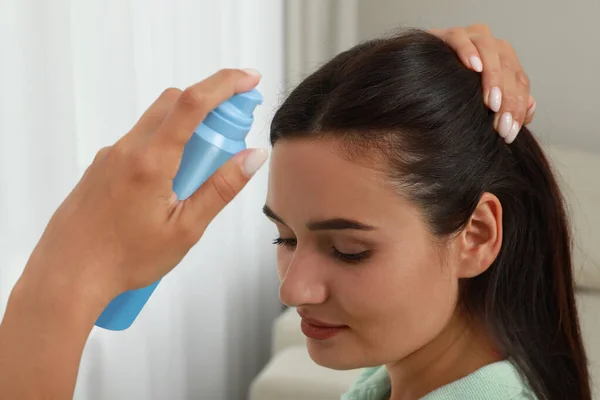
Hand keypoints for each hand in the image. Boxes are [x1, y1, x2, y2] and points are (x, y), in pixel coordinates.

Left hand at [21, 68, 267, 306]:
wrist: (67, 276)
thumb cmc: (124, 259)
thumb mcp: (186, 229)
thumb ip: (221, 189)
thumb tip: (252, 157)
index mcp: (151, 160)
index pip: (193, 103)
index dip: (226, 83)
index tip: (250, 78)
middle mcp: (127, 149)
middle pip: (174, 103)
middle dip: (210, 104)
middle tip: (234, 129)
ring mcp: (111, 156)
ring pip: (157, 122)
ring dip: (188, 129)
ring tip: (200, 173)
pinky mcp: (103, 167)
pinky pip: (140, 142)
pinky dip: (165, 146)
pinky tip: (169, 187)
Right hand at [430, 24, 534, 143]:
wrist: (420, 75)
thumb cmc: (453, 91)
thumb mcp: (482, 102)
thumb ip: (508, 104)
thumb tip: (531, 108)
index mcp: (506, 61)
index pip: (520, 82)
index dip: (517, 108)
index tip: (509, 134)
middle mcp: (493, 46)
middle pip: (508, 69)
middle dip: (507, 101)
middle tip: (500, 126)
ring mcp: (471, 37)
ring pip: (490, 51)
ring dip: (493, 78)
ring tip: (491, 103)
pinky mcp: (448, 35)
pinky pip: (460, 38)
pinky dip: (468, 51)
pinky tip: (473, 67)